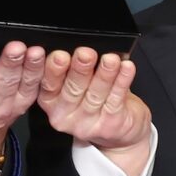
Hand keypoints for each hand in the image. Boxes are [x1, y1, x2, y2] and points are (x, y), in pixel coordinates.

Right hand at [39, 48, 151, 175]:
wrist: (121, 130)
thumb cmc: (96, 99)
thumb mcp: (77, 83)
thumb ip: (72, 67)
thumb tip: (78, 45)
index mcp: (51, 101)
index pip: (48, 84)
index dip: (52, 69)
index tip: (59, 54)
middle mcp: (65, 115)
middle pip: (71, 89)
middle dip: (79, 69)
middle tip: (85, 53)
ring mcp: (87, 124)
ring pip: (95, 94)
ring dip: (104, 74)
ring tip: (110, 59)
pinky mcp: (109, 126)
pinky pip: (116, 100)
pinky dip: (122, 81)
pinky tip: (126, 68)